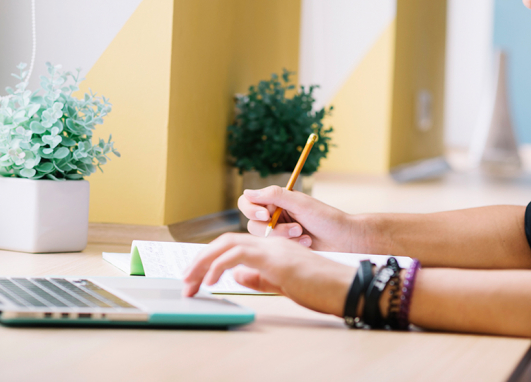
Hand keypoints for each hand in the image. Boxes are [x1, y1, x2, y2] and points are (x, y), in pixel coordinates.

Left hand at [181, 232, 354, 315]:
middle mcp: (271, 242)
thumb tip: (236, 276)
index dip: (212, 258)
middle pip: (225, 241)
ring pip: (226, 244)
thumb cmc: (321, 288)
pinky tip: (210, 281)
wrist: (344, 287)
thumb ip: (259, 277)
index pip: (235, 245)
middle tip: (186, 281)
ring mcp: (273, 247)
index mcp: (273, 248)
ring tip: (190, 282)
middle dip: (200, 260)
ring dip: (203, 263)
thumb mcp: (282, 283)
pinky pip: (237, 255)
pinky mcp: (274, 258)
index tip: (197, 276)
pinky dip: (218, 266)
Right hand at [238, 186, 364, 251]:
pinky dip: (291, 246)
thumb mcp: (301, 203)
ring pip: (262, 238)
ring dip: (284, 237)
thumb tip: (248, 192)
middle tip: (297, 228)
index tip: (266, 215)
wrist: (345, 239)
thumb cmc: (327, 218)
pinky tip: (307, 243)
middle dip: (275, 229)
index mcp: (277, 201)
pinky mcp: (284, 247)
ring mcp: (279, 232)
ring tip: (304, 235)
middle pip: (253, 224)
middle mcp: (275, 215)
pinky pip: (274, 249)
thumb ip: (275, 195)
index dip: (251, 209)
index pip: (248, 202)